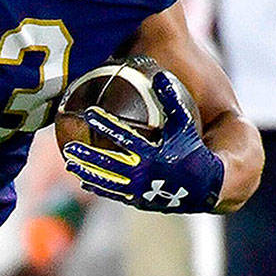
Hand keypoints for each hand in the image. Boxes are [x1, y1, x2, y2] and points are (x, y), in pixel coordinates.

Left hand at [62, 71, 223, 212]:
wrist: (206, 185)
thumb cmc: (194, 151)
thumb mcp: (185, 126)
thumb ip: (173, 101)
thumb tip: (161, 76)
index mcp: (153, 154)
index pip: (123, 136)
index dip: (105, 124)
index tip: (88, 114)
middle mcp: (143, 173)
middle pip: (108, 162)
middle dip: (87, 155)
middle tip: (68, 146)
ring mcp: (139, 188)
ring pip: (107, 180)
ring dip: (87, 172)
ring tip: (69, 164)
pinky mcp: (138, 199)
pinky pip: (114, 193)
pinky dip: (99, 186)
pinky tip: (84, 180)